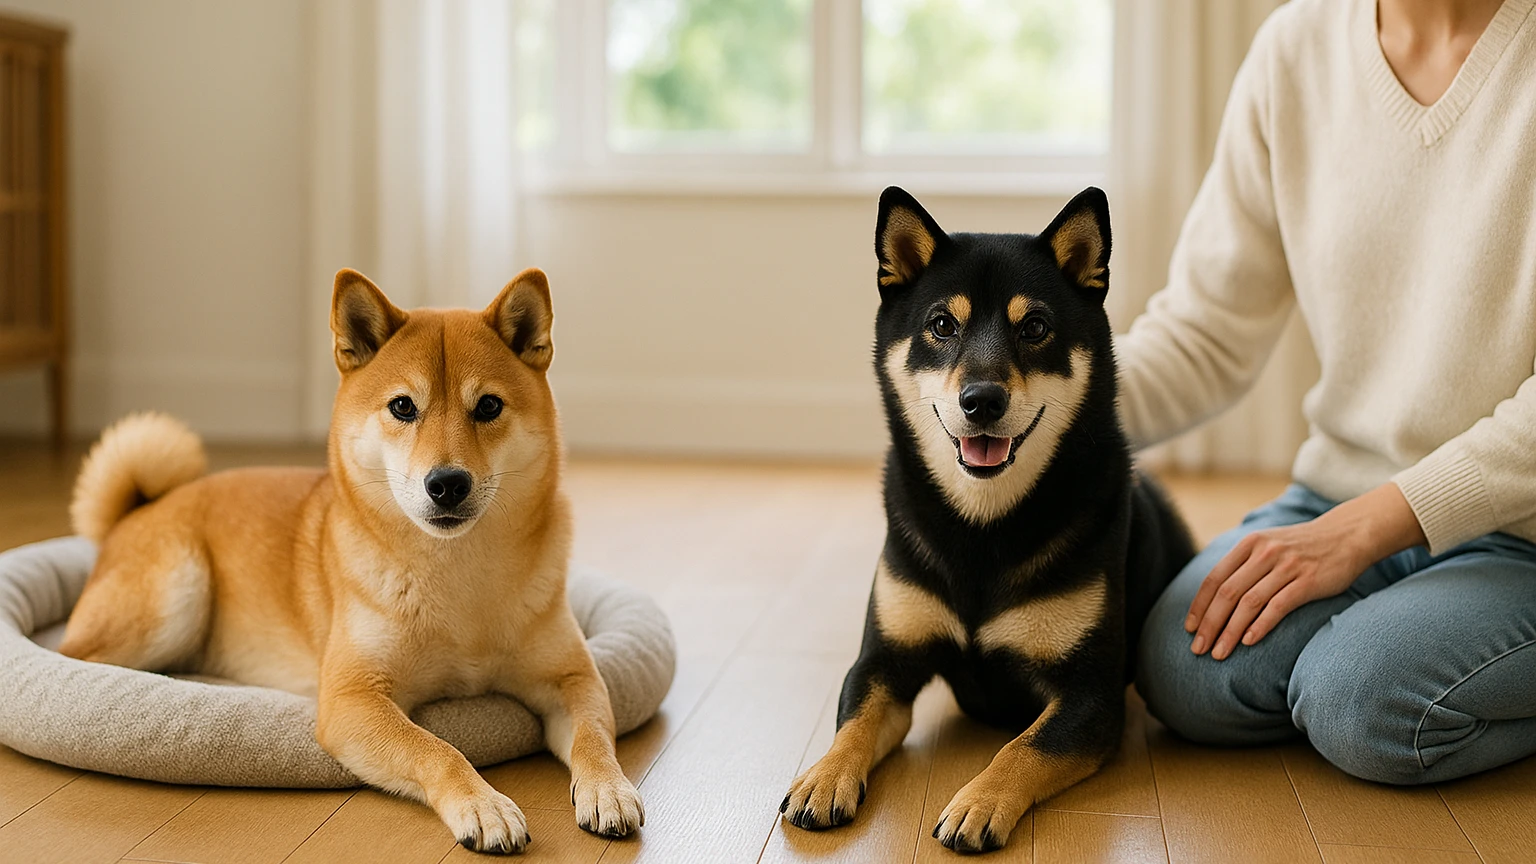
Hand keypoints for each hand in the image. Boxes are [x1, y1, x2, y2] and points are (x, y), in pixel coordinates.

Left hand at [1186, 483, 1425, 659]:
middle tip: (1198, 649)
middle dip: (1209, 624)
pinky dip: (1260, 625)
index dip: (1199, 606)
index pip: (1214, 579)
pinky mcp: (1307, 581)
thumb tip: (1213, 595)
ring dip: (1230, 631)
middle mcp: (1264, 553)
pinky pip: (1277, 606)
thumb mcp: (1267, 545)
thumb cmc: (1301, 547)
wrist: (1347, 535)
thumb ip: (1242, 564)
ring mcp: (1286, 567)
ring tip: (1220, 653)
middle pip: (1227, 594)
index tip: (1189, 629)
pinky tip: (1248, 642)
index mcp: (1248, 545)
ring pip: (1248, 603)